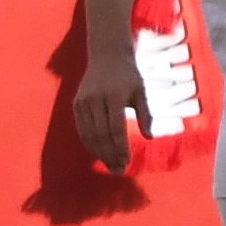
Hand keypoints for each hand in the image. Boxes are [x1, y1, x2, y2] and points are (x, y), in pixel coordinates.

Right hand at [72, 49, 151, 171]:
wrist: (107, 55)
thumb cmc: (129, 75)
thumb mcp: (141, 91)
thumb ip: (146, 114)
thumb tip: (150, 137)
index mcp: (115, 95)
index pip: (116, 128)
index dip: (121, 147)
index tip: (127, 162)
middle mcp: (96, 98)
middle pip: (101, 134)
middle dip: (110, 155)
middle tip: (119, 170)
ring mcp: (84, 101)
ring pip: (89, 134)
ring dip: (99, 152)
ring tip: (110, 165)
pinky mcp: (76, 104)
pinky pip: (82, 129)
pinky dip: (89, 143)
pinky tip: (99, 152)